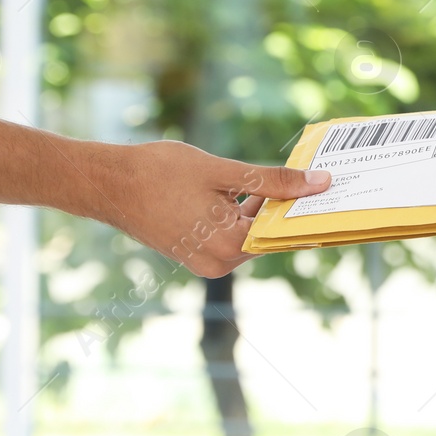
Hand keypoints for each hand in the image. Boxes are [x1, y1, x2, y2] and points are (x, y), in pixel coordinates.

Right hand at [105, 140, 332, 277]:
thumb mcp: (222, 171)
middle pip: (268, 236)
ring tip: (276, 180)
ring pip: (249, 236)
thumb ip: (272, 181)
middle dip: (285, 208)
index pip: (284, 233)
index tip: (329, 191)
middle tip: (310, 178)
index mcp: (230, 246)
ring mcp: (205, 262)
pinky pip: (229, 237)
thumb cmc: (159, 172)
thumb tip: (319, 183)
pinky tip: (247, 192)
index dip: (306, 210)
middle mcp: (219, 263)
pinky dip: (240, 217)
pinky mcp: (193, 255)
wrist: (106, 183)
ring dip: (262, 211)